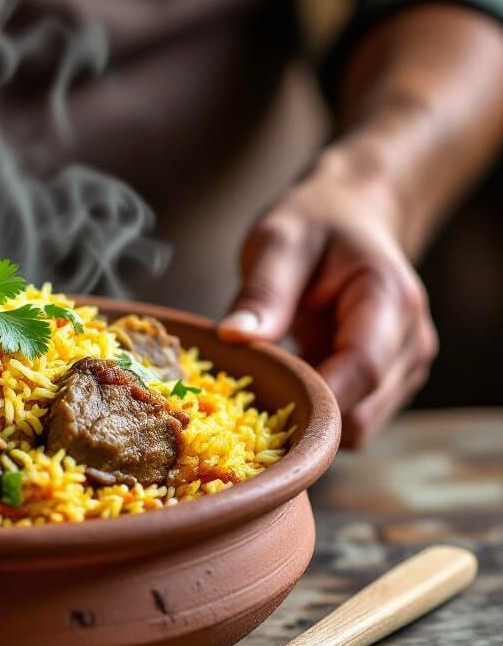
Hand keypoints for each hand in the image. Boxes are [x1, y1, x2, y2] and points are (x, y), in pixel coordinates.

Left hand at [218, 150, 437, 447]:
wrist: (353, 217)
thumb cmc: (316, 224)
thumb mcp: (279, 241)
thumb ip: (263, 291)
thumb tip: (233, 336)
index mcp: (390, 301)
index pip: (361, 370)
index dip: (312, 398)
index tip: (259, 403)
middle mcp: (411, 341)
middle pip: (361, 413)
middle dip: (305, 415)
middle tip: (252, 392)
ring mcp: (405, 367)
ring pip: (357, 428)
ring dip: (310, 418)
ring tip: (272, 381)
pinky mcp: (389, 383)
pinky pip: (352, 421)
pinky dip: (318, 414)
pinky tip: (289, 385)